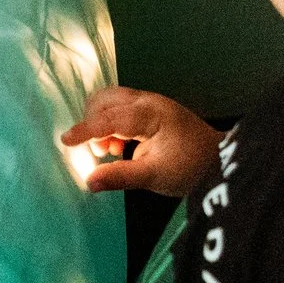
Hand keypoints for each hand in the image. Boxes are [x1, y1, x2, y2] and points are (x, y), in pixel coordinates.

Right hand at [60, 87, 221, 194]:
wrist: (219, 161)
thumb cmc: (190, 167)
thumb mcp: (154, 176)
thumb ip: (120, 176)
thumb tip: (89, 182)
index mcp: (148, 114)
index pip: (107, 119)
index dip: (84, 131)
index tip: (64, 142)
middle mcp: (147, 101)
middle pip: (105, 100)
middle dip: (93, 123)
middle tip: (100, 153)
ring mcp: (150, 102)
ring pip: (111, 101)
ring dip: (101, 122)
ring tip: (110, 150)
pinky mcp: (151, 109)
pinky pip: (120, 107)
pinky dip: (112, 123)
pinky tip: (121, 146)